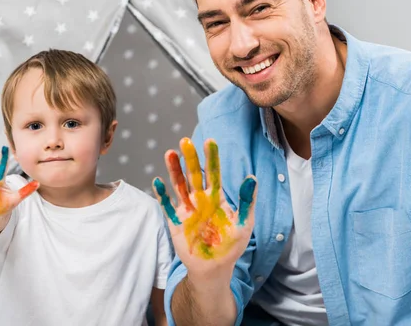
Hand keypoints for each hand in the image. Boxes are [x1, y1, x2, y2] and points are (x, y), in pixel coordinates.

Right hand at [153, 138, 256, 268]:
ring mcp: (186, 209)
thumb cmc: (232, 246)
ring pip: (178, 185)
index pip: (213, 173)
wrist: (214, 268)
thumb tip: (252, 177)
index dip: (211, 157)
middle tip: (185, 141)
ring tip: (170, 153)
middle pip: (193, 174)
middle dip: (189, 158)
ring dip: (173, 170)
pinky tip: (157, 181)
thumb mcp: (244, 223)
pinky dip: (162, 195)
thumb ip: (248, 201)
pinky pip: (167, 206)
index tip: (210, 141)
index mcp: (216, 197)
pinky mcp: (176, 222)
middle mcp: (200, 199)